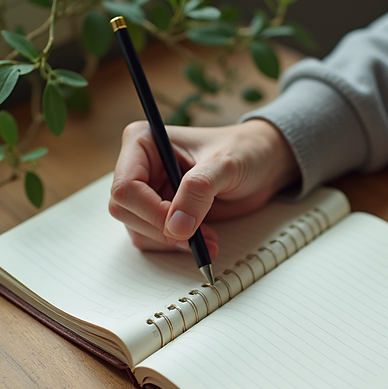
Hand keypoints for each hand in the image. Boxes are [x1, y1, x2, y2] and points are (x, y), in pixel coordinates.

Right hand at [109, 119, 297, 258]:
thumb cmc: (243, 150)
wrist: (262, 164)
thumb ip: (198, 190)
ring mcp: (149, 192)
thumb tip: (176, 227)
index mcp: (143, 142)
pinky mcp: (161, 213)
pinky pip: (153, 239)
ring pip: (137, 229)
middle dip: (160, 230)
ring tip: (207, 239)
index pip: (126, 186)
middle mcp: (139, 167)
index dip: (151, 211)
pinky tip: (202, 239)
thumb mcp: (224, 164)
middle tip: (196, 238)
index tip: (181, 225)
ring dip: (170, 242)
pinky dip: (175, 246)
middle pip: (125, 211)